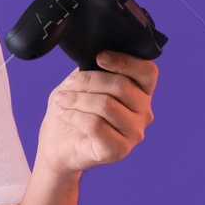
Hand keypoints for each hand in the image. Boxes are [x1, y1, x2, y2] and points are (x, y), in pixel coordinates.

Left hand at [34, 51, 157, 177]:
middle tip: (68, 85)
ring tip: (61, 100)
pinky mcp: (118, 150)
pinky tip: (64, 113)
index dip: (124, 61)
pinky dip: (74, 115)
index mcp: (141, 93)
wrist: (57, 145)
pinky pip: (96, 125)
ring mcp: (133, 134)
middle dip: (88, 81)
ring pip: (106, 105)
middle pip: (121, 86)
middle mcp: (144, 113)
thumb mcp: (81, 83)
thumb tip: (97, 53)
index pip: (148, 72)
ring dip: (77, 99)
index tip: (99, 57)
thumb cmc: (72, 110)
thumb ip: (94, 68)